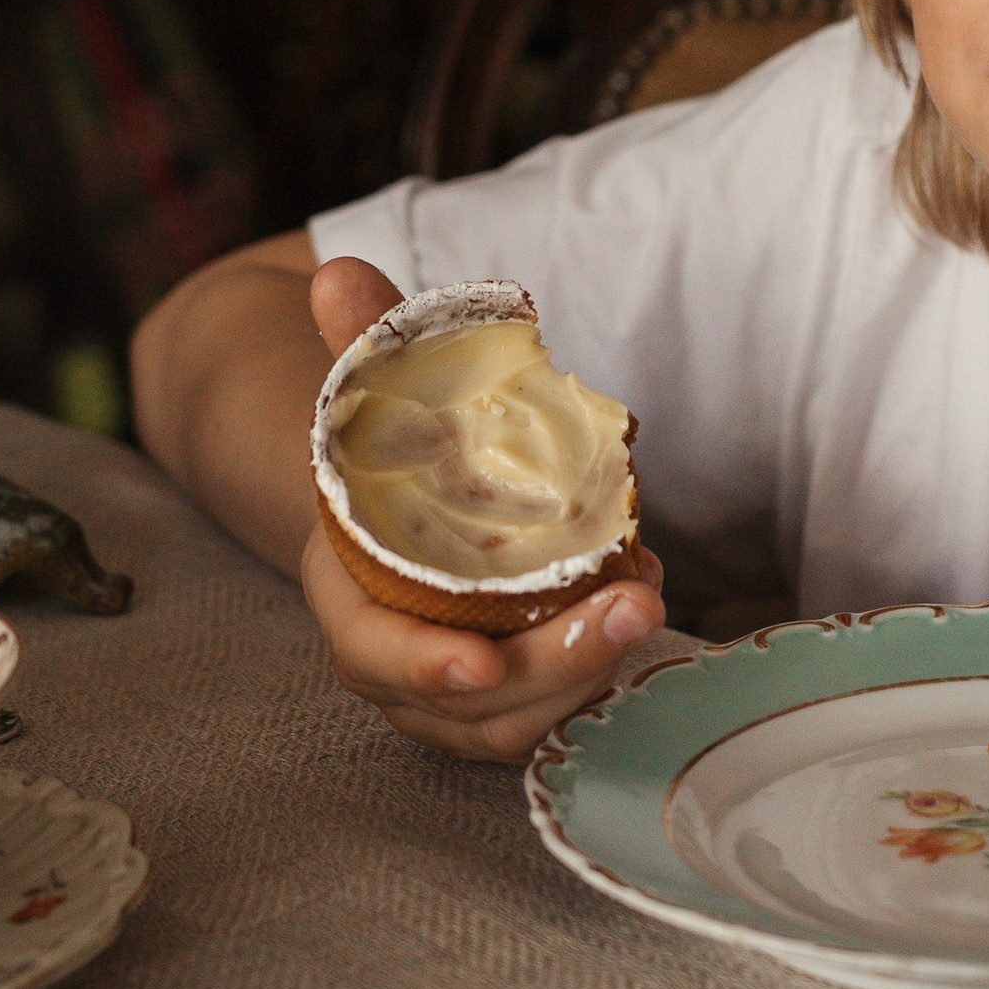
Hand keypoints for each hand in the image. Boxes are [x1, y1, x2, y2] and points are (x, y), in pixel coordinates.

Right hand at [298, 255, 666, 764]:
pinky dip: (600, 668)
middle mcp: (395, 659)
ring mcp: (450, 693)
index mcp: (349, 592)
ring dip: (590, 672)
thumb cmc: (392, 444)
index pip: (373, 653)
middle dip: (554, 665)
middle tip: (635, 607)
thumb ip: (368, 338)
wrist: (404, 493)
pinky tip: (643, 598)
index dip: (420, 666)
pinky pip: (552, 707)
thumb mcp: (382, 388)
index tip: (480, 664)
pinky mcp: (507, 696)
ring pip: (519, 718)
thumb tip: (338, 270)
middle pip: (469, 701)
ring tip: (650, 600)